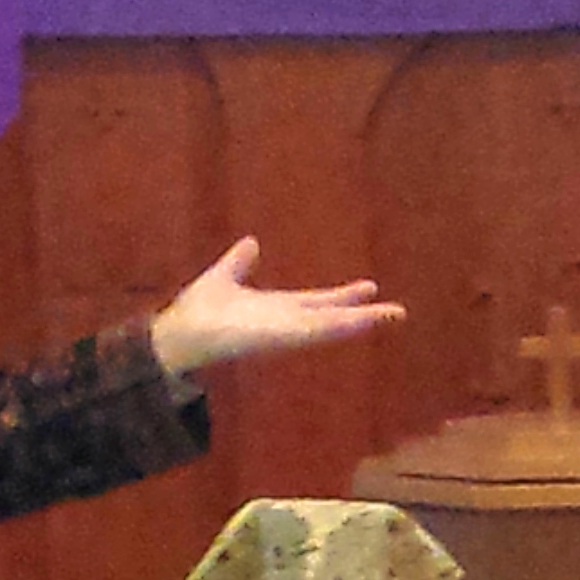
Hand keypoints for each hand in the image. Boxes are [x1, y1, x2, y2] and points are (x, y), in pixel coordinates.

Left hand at [149, 237, 405, 375]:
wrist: (180, 333)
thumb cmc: (196, 312)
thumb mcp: (224, 275)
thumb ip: (239, 261)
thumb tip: (251, 242)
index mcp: (277, 309)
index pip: (317, 303)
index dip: (342, 297)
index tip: (369, 288)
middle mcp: (287, 322)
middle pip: (333, 318)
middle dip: (364, 315)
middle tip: (398, 312)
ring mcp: (287, 332)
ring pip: (333, 326)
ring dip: (363, 322)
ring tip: (395, 315)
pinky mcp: (282, 337)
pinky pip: (316, 330)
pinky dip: (341, 325)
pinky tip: (362, 319)